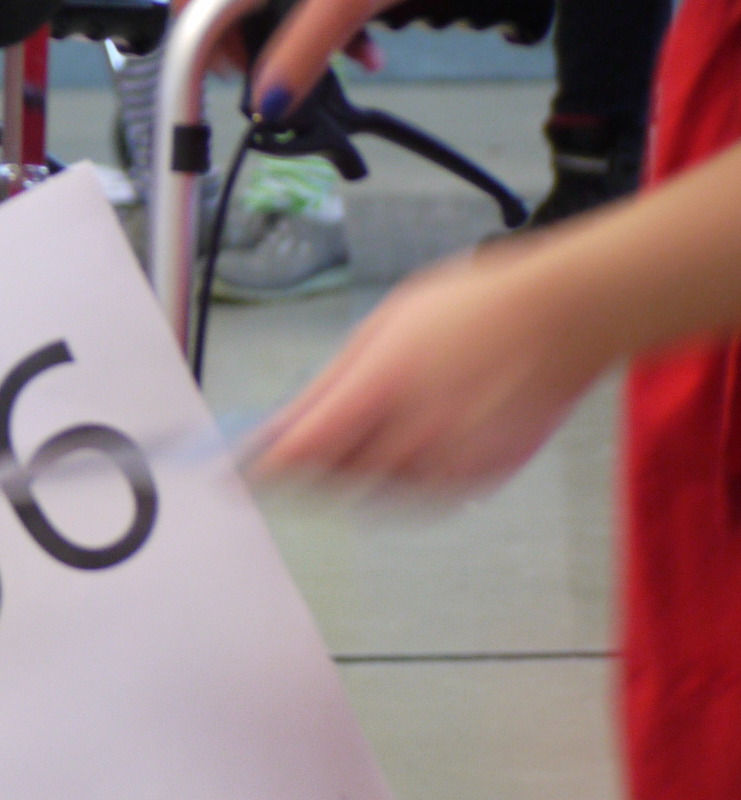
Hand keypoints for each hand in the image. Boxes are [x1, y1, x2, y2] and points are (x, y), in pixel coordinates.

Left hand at [247, 242, 608, 491]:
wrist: (566, 315)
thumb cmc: (473, 305)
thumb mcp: (382, 326)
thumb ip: (329, 382)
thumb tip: (282, 422)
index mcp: (385, 385)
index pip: (304, 451)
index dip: (262, 470)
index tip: (234, 475)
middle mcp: (419, 431)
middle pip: (334, 480)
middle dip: (301, 472)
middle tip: (285, 456)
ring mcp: (455, 459)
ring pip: (374, 493)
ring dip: (347, 476)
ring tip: (352, 438)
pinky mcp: (483, 475)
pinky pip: (418, 494)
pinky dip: (394, 480)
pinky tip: (398, 445)